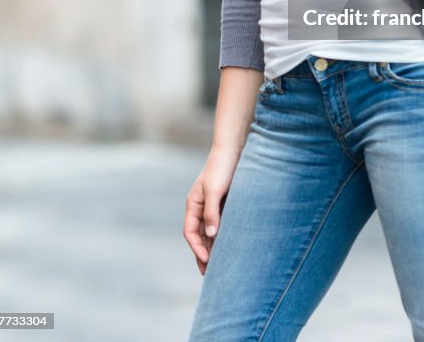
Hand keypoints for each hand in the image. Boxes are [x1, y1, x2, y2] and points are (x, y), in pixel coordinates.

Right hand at [183, 148, 239, 274]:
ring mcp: (211, 205)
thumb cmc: (221, 168)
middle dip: (202, 253)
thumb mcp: (215, 191)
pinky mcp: (223, 203)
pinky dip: (221, 236)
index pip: (190, 232)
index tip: (207, 261)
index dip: (197, 248)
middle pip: (199, 235)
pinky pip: (220, 224)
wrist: (233, 149)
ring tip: (218, 265)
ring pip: (209, 231)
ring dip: (212, 247)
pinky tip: (228, 246)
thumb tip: (211, 234)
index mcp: (193, 204)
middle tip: (209, 273)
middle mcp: (200, 207)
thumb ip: (212, 212)